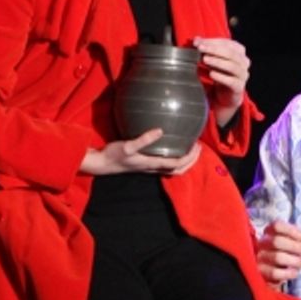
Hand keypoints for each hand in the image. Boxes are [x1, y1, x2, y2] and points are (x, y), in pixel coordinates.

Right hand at [80, 130, 201, 176]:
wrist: (102, 164)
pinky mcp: (144, 163)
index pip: (177, 164)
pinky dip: (173, 158)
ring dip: (184, 161)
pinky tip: (171, 146)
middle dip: (191, 161)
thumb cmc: (113, 155)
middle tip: (198, 147)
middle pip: (178, 170)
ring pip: (172, 168)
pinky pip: (164, 163)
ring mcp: (149, 167)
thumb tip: (160, 130)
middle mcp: (153, 168)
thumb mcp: (128, 145)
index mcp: (152, 164)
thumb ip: (144, 139)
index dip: (189, 157)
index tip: (197, 146)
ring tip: (189, 148)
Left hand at [193, 36, 249, 126]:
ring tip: (204, 59)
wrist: (227, 93)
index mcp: (239, 51)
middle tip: (200, 48)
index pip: (227, 43)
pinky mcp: (239, 87)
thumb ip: (206, 48)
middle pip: (230, 53)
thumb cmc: (221, 72)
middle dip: (214, 50)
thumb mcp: (213, 58)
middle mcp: (244, 62)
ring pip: (232, 66)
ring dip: (217, 62)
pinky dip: (221, 77)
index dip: (212, 42)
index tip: (198, 42)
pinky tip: (211, 74)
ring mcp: (243, 75)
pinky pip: (232, 81)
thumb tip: (196, 39)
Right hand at [256, 220, 300, 286]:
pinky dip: (288, 273)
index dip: (292, 231)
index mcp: (269, 233)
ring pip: (277, 257)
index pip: (276, 226)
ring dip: (295, 260)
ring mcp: (260, 259)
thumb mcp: (289, 243)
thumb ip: (297, 239)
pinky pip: (275, 273)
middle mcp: (262, 244)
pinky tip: (295, 272)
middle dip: (295, 246)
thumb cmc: (284, 254)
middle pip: (276, 241)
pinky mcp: (261, 273)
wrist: (271, 272)